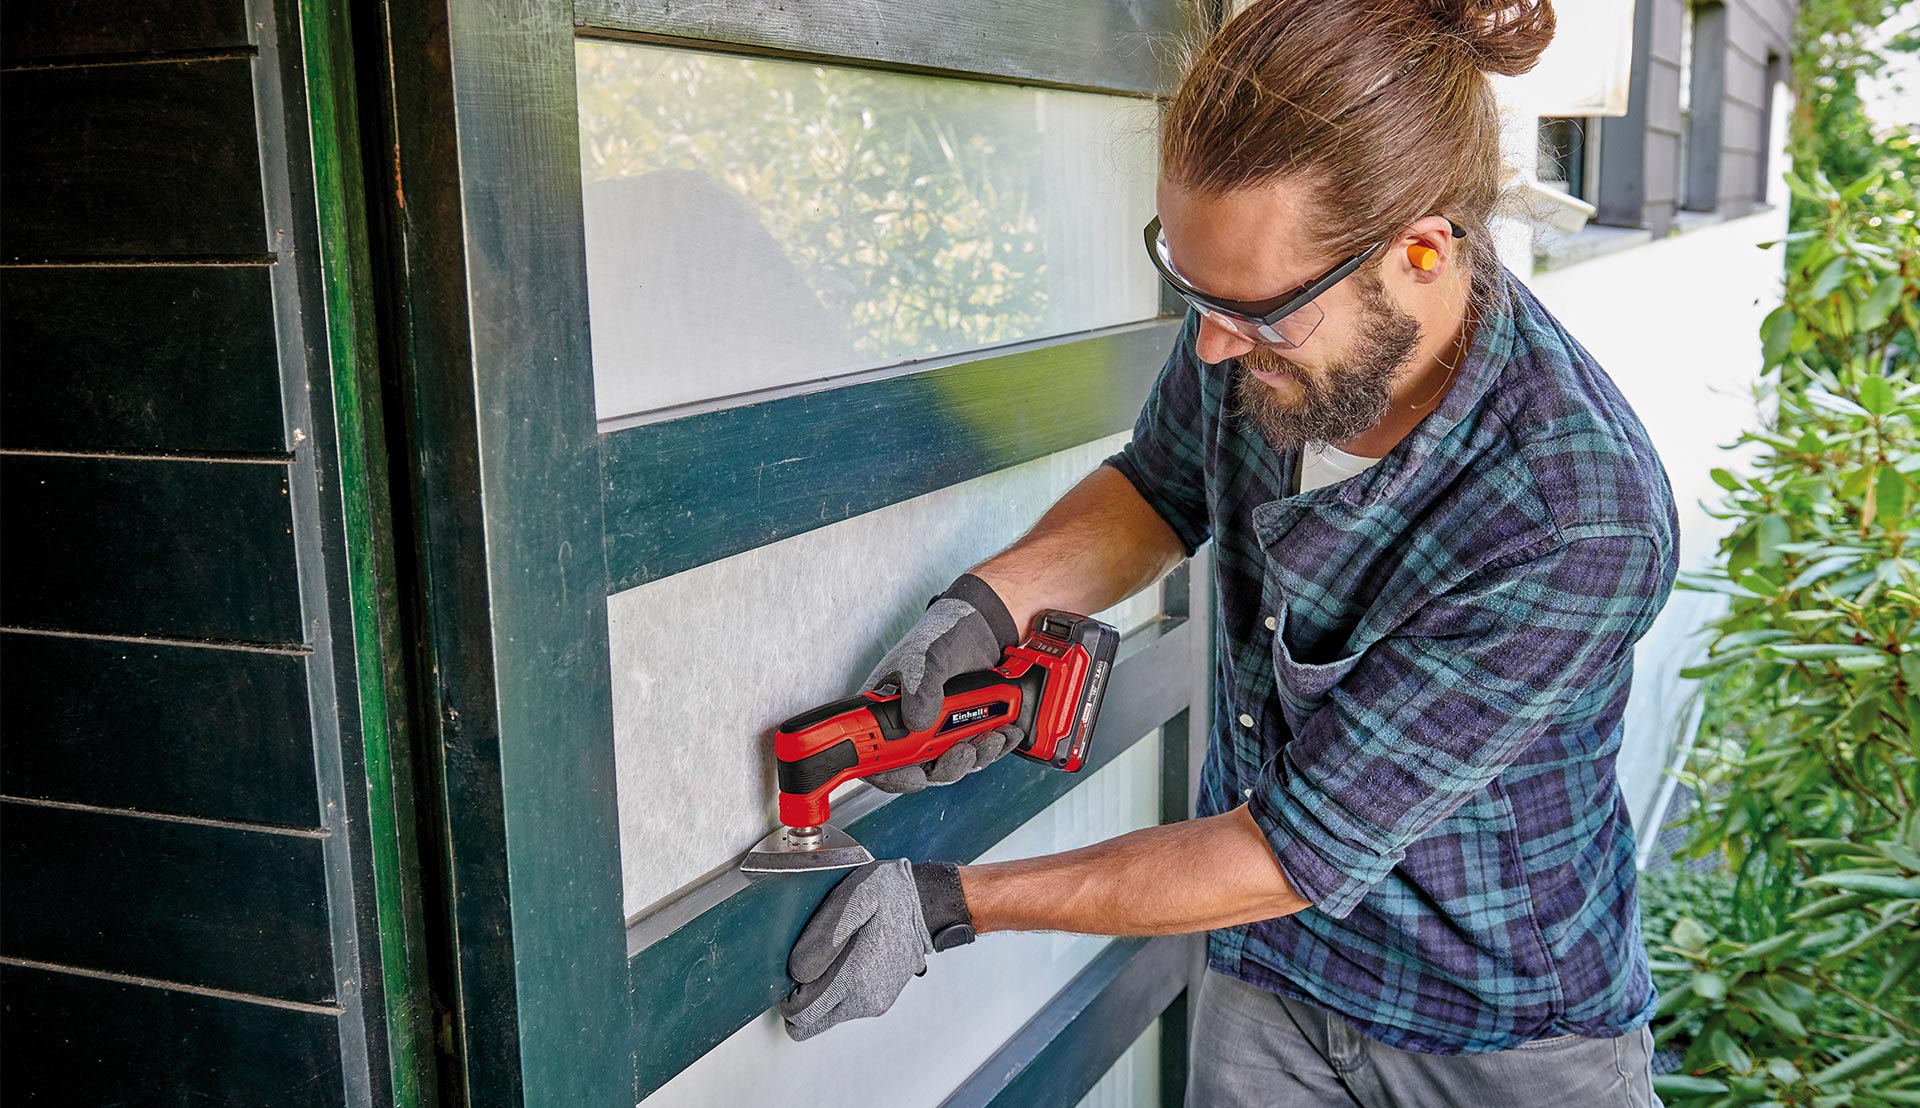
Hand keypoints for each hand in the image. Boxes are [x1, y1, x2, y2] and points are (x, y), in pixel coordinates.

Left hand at [777, 859, 974, 1040]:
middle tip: (801, 967)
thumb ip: (824, 935)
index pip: (801, 1016)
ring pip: (825, 1016)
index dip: (785, 997)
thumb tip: (797, 971)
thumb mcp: (854, 897)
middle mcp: (866, 999)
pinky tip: (843, 960)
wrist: (927, 903)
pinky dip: (835, 991)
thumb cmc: (891, 895)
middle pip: (810, 1024)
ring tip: (826, 957)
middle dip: (797, 1002)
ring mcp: (875, 1002)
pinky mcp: (879, 999)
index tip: (785, 972)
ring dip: (816, 995)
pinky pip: (843, 1007)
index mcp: (856, 977)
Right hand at [862, 573, 1022, 792]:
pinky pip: (977, 753)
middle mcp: (911, 724)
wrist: (988, 625)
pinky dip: (993, 748)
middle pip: (919, 769)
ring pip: (952, 765)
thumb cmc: (945, 632)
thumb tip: (917, 723)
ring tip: (990, 737)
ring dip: (973, 758)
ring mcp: (940, 730)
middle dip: (945, 768)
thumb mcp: (927, 655)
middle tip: (963, 751)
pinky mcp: (967, 729)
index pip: (877, 756)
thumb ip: (920, 687)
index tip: (915, 774)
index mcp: (887, 709)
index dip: (892, 774)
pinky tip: (1005, 734)